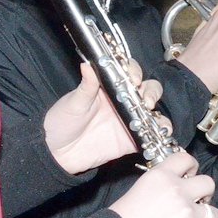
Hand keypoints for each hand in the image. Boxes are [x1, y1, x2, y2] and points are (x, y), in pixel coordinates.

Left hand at [46, 62, 162, 174]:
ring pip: (153, 112)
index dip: (135, 73)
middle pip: (147, 90)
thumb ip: (86, 86)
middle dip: (152, 93)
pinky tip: (160, 133)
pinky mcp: (131, 140)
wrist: (56, 153)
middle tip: (147, 101)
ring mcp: (129, 120)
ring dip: (159, 113)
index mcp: (108, 88)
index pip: (128, 74)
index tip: (134, 80)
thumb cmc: (61, 122)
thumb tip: (87, 64)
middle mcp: (122, 102)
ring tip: (154, 119)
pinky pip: (151, 134)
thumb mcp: (73, 102)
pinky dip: (160, 133)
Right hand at [108, 150, 217, 217]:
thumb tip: (174, 189)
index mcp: (162, 176)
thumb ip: (159, 186)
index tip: (192, 174)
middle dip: (205, 194)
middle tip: (198, 202)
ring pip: (217, 212)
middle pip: (208, 183)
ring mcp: (189, 214)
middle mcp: (178, 191)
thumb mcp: (137, 191)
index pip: (186, 160)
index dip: (192, 167)